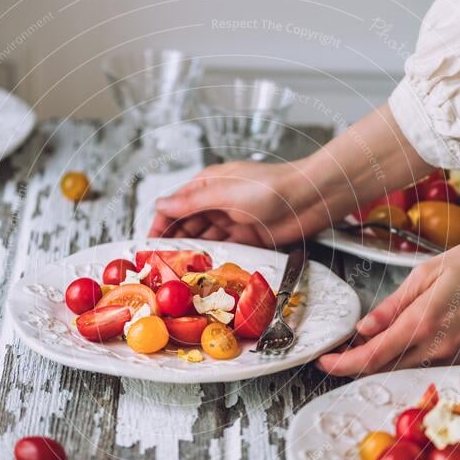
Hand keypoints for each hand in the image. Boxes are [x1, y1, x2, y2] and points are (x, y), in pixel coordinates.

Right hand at [149, 104, 432, 246]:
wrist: (311, 197)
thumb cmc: (271, 186)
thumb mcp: (224, 193)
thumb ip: (191, 202)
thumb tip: (161, 204)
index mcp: (207, 185)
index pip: (174, 207)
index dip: (160, 226)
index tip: (149, 247)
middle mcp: (216, 203)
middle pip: (187, 227)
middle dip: (174, 245)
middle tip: (163, 266)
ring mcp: (232, 220)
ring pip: (205, 240)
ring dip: (194, 254)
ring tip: (181, 273)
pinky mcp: (248, 237)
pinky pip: (225, 250)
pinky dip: (215, 259)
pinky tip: (206, 271)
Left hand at [317, 243, 459, 375]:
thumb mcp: (427, 273)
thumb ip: (393, 305)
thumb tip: (364, 327)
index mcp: (422, 322)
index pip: (373, 355)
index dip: (343, 364)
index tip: (324, 361)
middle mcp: (436, 347)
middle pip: (384, 369)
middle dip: (355, 364)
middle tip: (337, 353)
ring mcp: (450, 357)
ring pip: (402, 370)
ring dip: (378, 363)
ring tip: (362, 346)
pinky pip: (423, 366)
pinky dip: (402, 359)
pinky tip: (395, 345)